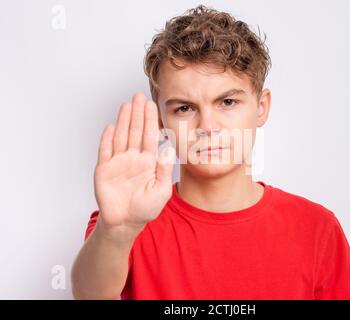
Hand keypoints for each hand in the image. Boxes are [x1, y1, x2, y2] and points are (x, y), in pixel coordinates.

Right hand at [93, 93, 175, 235]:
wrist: (126, 223)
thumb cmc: (146, 208)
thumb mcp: (161, 190)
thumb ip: (165, 170)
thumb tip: (168, 148)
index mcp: (148, 162)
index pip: (149, 136)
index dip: (150, 120)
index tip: (152, 105)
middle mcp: (133, 158)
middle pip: (135, 131)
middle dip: (137, 114)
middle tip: (139, 96)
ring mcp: (118, 162)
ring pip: (121, 136)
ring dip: (123, 121)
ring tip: (127, 104)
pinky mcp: (104, 169)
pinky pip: (105, 151)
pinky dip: (107, 139)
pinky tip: (110, 126)